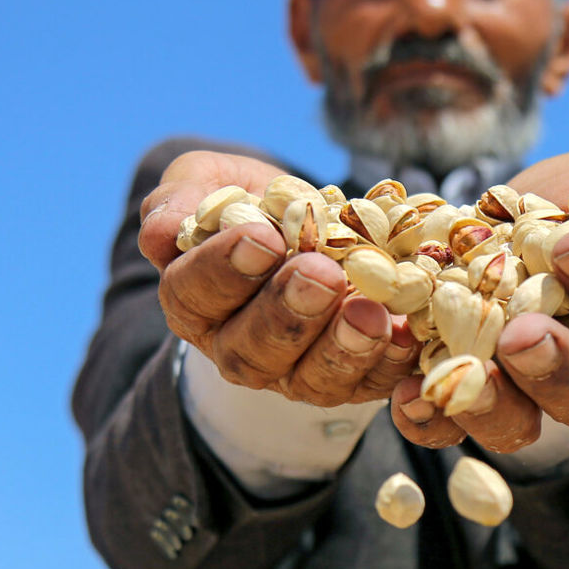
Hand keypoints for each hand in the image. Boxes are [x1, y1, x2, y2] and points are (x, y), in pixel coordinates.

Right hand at [137, 150, 419, 405]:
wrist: (311, 226)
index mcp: (195, 301)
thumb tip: (158, 233)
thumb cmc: (251, 202)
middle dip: (288, 312)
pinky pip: (372, 385)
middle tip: (320, 274)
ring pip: (313, 379)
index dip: (225, 269)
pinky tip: (410, 333)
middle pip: (253, 349)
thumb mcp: (210, 182)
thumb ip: (181, 199)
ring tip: (369, 313)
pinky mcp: (353, 380)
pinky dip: (393, 365)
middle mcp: (239, 348)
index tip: (264, 237)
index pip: (194, 293)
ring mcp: (297, 372)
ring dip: (343, 348)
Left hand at [391, 148, 568, 452]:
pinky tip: (406, 393)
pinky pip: (446, 426)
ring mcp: (515, 384)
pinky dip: (427, 419)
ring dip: (491, 406)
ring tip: (464, 375)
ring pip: (518, 422)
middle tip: (522, 335)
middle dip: (553, 366)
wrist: (499, 213)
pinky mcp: (457, 388)